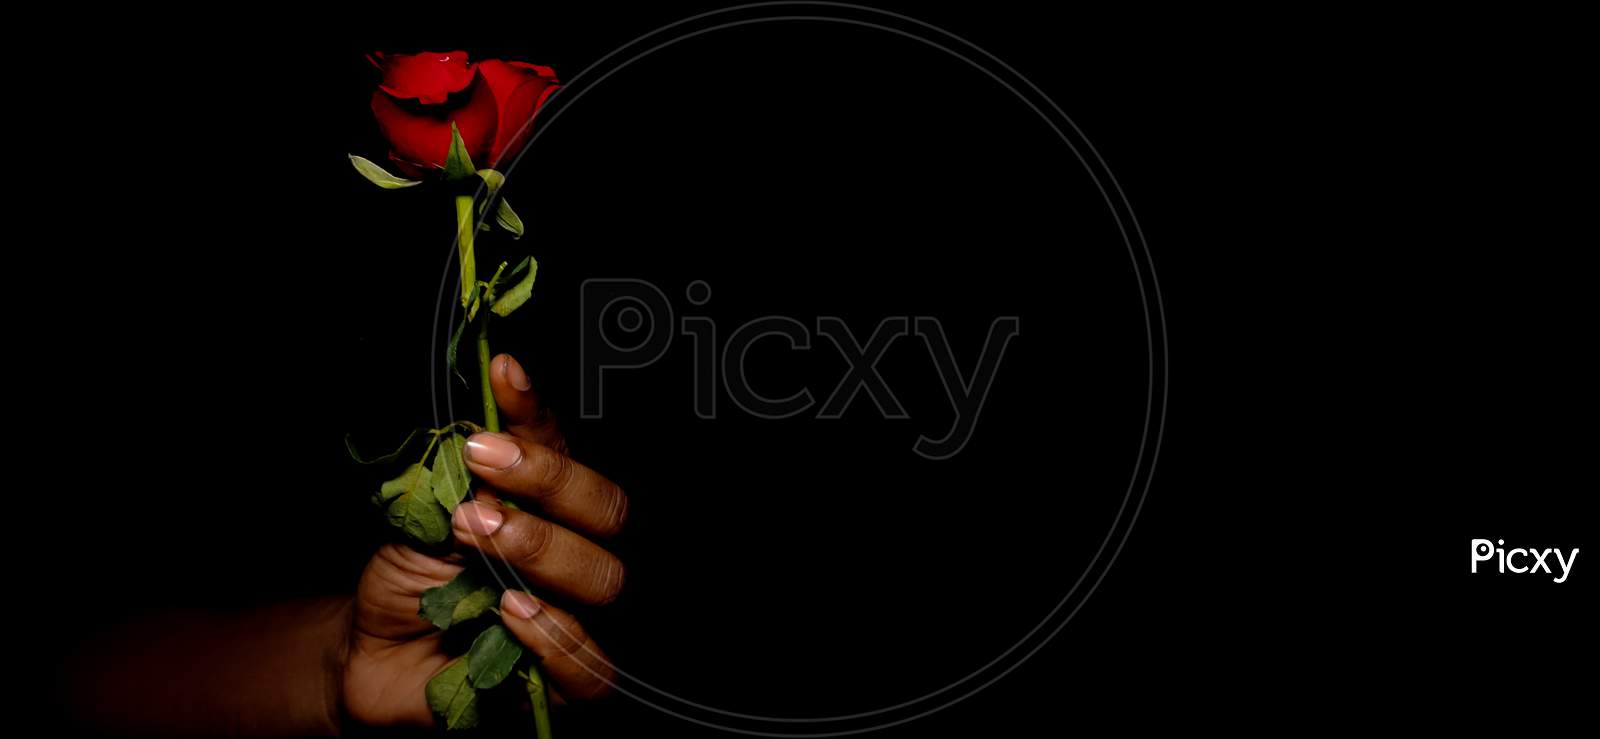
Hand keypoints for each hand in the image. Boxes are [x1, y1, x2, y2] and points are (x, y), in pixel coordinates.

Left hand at [341, 353, 626, 727]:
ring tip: (475, 538)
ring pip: (604, 579)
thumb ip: (460, 465)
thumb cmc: (408, 577)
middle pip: (608, 511)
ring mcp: (579, 615)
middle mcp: (576, 553)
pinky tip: (509, 612)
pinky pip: (591, 665)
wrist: (372, 652)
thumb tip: (484, 395)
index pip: (567, 451)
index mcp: (551, 506)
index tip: (502, 374)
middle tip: (478, 477)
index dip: (539, 413)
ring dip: (540, 550)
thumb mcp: (424, 508)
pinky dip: (554, 635)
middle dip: (547, 485)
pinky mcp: (567, 683)